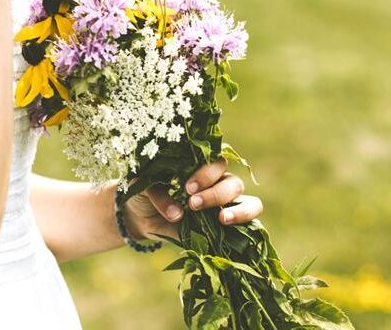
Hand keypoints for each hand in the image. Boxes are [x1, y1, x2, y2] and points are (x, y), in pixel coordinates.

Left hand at [123, 158, 263, 241]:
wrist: (140, 216)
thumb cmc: (144, 193)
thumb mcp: (143, 187)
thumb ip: (159, 195)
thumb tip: (177, 214)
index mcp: (200, 166)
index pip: (216, 162)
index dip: (206, 174)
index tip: (187, 187)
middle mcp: (218, 183)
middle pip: (232, 182)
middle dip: (215, 194)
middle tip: (193, 204)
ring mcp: (226, 205)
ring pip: (250, 201)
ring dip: (238, 209)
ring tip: (221, 218)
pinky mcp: (227, 226)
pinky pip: (248, 224)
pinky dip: (244, 223)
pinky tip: (228, 227)